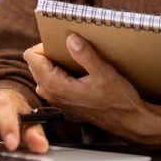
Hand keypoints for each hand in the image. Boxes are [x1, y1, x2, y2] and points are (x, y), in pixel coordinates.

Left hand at [23, 36, 149, 142]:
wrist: (128, 121)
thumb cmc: (118, 100)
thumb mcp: (104, 73)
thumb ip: (85, 54)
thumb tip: (70, 38)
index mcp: (56, 86)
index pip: (31, 57)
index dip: (44, 45)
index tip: (62, 43)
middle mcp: (52, 95)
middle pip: (34, 64)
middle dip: (48, 53)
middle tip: (69, 48)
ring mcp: (58, 101)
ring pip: (42, 75)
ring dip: (52, 64)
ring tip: (72, 58)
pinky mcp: (65, 103)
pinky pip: (51, 84)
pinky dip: (58, 74)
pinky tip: (77, 72)